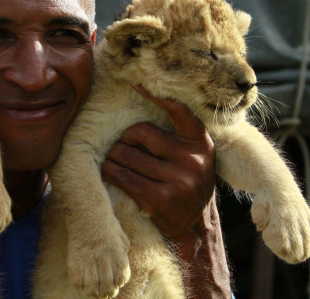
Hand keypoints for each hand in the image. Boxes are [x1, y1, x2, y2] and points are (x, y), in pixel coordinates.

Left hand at [101, 85, 215, 238]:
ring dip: (112, 156)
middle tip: (120, 145)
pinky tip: (109, 171)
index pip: (178, 111)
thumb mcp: (194, 154)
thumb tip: (144, 100)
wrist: (194, 225)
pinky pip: (122, 177)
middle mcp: (192, 160)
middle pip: (139, 133)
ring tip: (112, 159)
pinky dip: (110, 172)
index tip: (137, 84)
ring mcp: (176, 181)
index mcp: (201, 143)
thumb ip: (178, 133)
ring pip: (126, 156)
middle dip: (123, 139)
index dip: (157, 96)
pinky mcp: (158, 199)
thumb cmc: (187, 180)